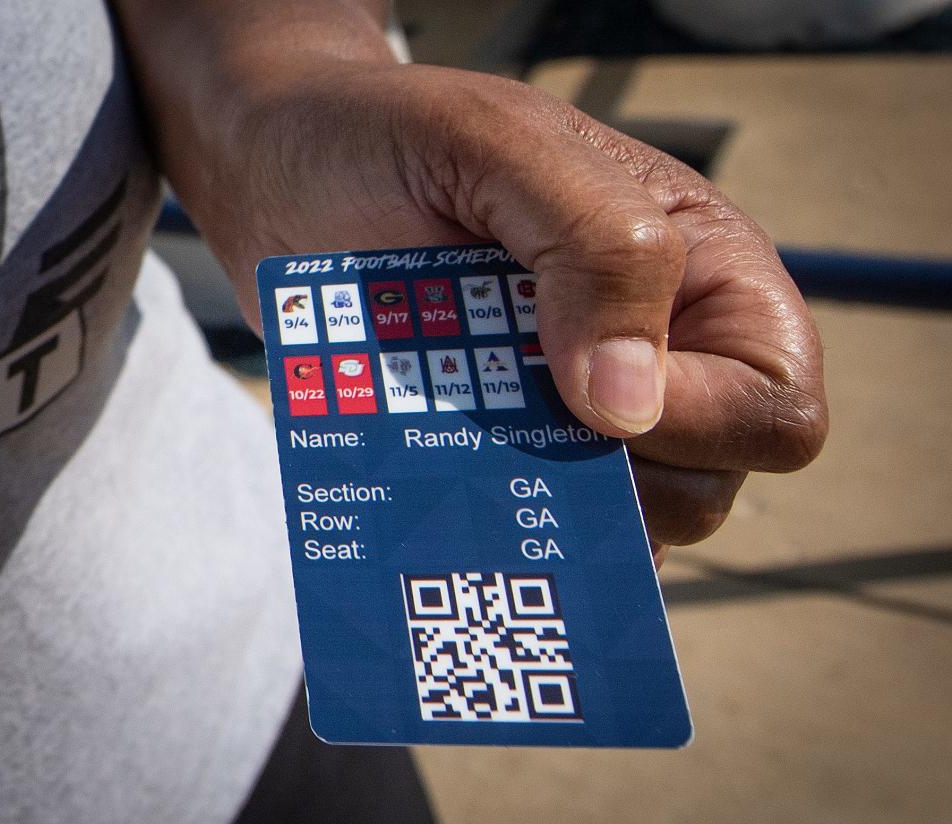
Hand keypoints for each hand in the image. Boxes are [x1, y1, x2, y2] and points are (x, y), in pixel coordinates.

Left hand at [114, 8, 827, 556]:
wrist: (286, 174)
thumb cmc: (392, 140)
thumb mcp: (499, 149)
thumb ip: (596, 246)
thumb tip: (629, 404)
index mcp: (700, 273)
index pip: (774, 400)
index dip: (702, 422)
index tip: (583, 393)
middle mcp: (659, 352)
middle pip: (708, 484)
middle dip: (611, 473)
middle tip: (508, 410)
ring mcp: (580, 409)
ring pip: (623, 523)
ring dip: (544, 504)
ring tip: (462, 439)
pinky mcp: (510, 446)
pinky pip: (538, 526)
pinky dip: (498, 524)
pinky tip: (447, 485)